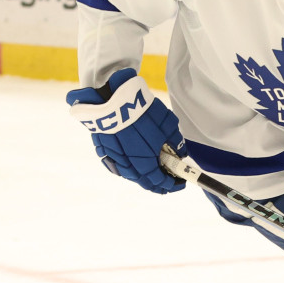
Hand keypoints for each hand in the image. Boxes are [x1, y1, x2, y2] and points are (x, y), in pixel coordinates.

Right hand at [66, 68, 186, 192]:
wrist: (111, 97)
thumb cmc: (142, 111)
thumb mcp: (167, 125)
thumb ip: (175, 142)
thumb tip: (180, 154)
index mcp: (145, 162)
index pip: (160, 181)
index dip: (171, 184)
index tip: (180, 182)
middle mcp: (128, 164)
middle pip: (144, 182)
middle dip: (158, 185)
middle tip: (167, 184)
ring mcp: (114, 158)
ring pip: (130, 175)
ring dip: (143, 178)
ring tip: (153, 175)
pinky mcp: (103, 150)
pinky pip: (118, 166)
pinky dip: (129, 169)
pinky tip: (135, 166)